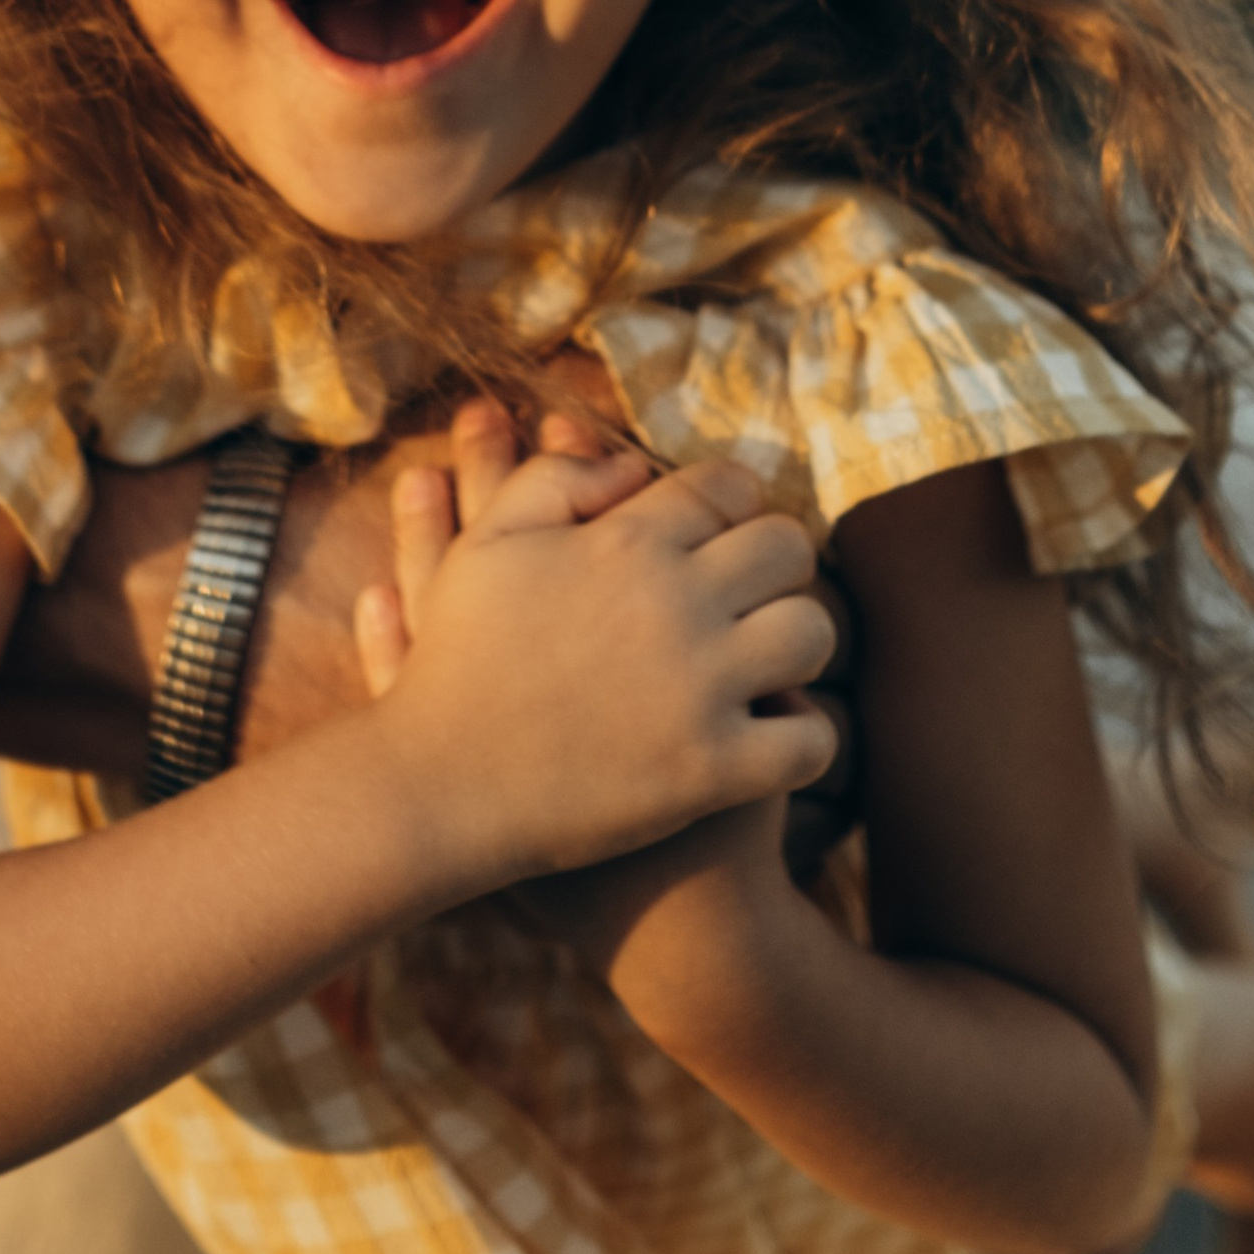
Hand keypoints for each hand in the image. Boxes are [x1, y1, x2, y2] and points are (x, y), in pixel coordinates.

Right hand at [351, 402, 839, 893]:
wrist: (441, 789)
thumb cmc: (456, 662)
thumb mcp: (484, 546)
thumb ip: (553, 480)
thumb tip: (632, 464)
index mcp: (626, 542)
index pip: (729, 487)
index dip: (736, 498)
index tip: (727, 524)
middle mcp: (676, 604)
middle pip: (787, 548)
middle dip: (780, 559)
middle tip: (759, 584)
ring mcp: (700, 689)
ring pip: (812, 634)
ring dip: (799, 638)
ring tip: (773, 653)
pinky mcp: (712, 770)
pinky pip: (809, 739)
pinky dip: (806, 735)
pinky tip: (777, 730)